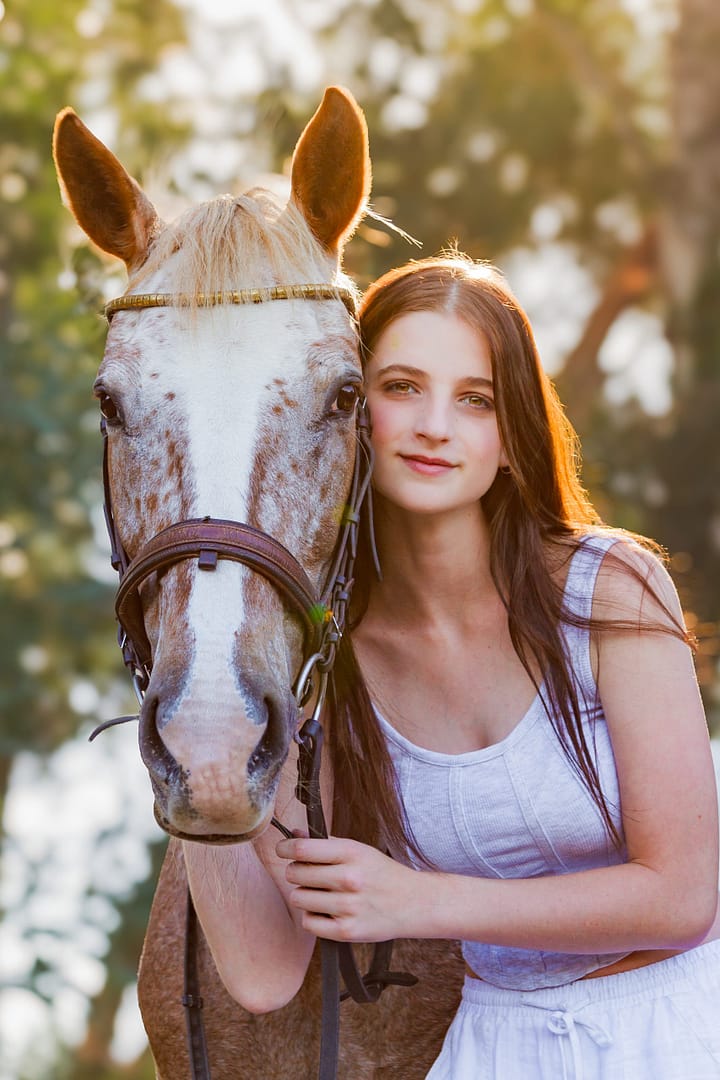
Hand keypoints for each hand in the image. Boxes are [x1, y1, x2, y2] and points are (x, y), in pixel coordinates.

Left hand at [275, 836, 421, 942]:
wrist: (413, 903)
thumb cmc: (381, 873)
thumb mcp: (358, 850)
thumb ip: (325, 843)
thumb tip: (293, 834)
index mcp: (352, 853)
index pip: (302, 849)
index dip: (285, 848)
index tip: (283, 850)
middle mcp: (349, 879)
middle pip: (296, 874)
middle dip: (296, 872)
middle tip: (307, 874)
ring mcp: (348, 906)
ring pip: (298, 898)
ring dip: (304, 895)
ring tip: (320, 893)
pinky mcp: (346, 931)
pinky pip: (308, 923)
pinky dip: (312, 917)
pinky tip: (326, 911)